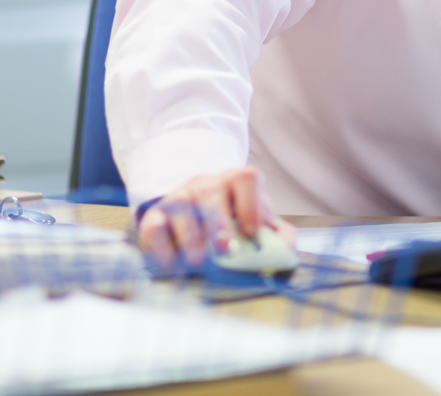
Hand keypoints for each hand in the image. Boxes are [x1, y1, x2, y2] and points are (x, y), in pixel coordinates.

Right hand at [137, 166, 293, 266]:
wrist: (198, 220)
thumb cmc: (236, 224)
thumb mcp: (261, 225)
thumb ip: (279, 237)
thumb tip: (286, 253)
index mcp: (237, 182)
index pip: (246, 178)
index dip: (250, 204)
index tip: (252, 232)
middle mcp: (207, 184)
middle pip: (211, 192)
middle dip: (218, 222)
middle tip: (223, 248)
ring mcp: (180, 197)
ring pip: (182, 207)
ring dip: (191, 236)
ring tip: (198, 261)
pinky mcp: (156, 215)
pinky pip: (154, 225)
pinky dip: (160, 244)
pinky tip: (171, 262)